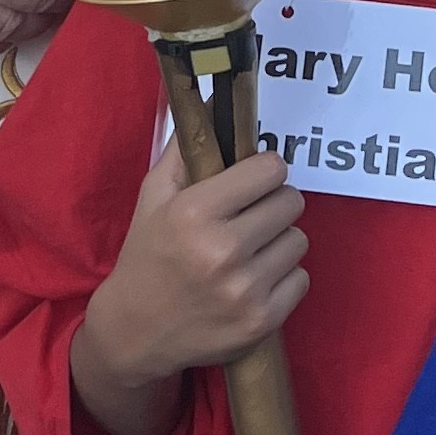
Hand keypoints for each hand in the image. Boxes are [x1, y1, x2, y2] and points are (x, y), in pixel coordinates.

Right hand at [74, 138, 307, 434]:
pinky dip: (283, 278)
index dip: (264, 171)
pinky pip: (301, 280)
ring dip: (279, 241)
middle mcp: (222, 250)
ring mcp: (244, 290)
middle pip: (291, 202)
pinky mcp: (261, 322)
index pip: (270, 169)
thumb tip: (214, 103)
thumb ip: (185, 150)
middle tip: (252, 216)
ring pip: (299, 240)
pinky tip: (254, 280)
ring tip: (251, 251)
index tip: (253, 180)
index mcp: (195, 212)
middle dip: (274, 204)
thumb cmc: (146, 255)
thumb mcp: (152, 197)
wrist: (135, 332)